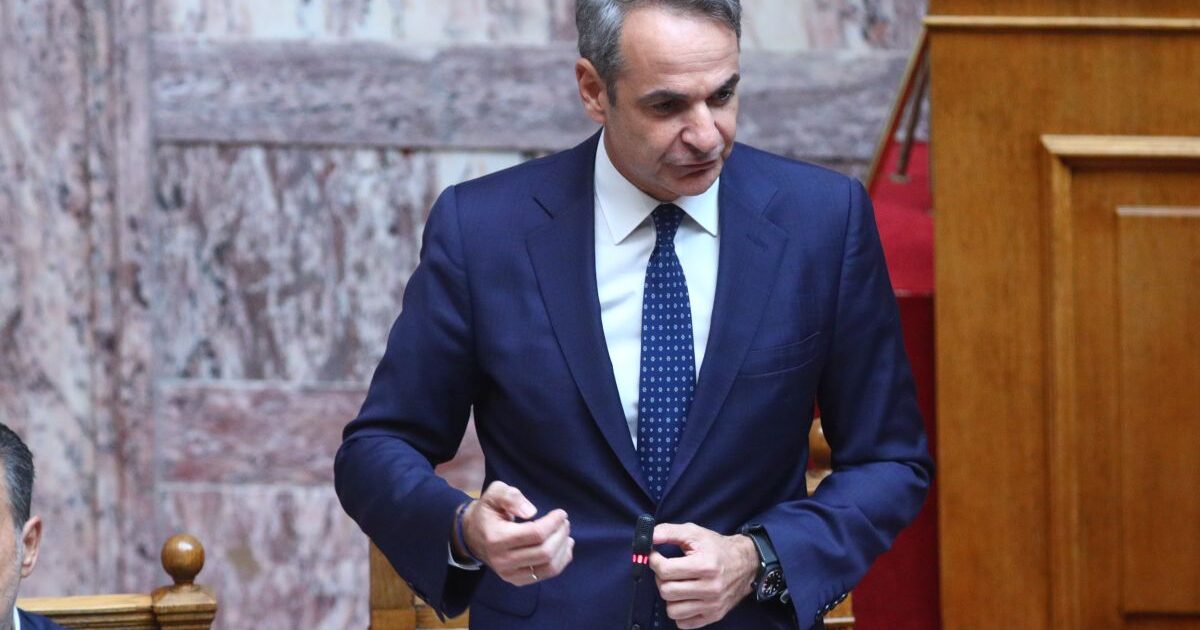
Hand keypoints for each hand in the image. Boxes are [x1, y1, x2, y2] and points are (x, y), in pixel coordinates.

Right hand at [457, 481, 573, 585]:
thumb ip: (511, 497)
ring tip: (565, 533)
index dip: (553, 523)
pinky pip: (546, 575)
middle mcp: (502, 560)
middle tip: (564, 522)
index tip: (561, 513)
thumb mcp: (495, 493)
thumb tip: (531, 512)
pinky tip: (563, 547)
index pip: (535, 534)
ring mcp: (509, 574)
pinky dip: (560, 561)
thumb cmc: (488, 511)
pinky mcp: (516, 580)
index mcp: (497, 538)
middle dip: (560, 534)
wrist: (473, 535)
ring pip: (549, 567)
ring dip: (563, 549)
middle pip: (545, 552)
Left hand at [649, 522, 757, 628]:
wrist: (746, 564)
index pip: (665, 570)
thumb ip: (669, 532)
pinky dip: (679, 612)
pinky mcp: (713, 616)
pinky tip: (684, 598)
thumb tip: (649, 537)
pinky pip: (683, 623)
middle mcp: (710, 588)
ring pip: (672, 610)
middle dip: (661, 579)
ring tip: (677, 585)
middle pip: (666, 591)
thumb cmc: (716, 548)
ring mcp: (712, 605)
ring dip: (670, 597)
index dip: (654, 561)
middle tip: (668, 571)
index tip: (657, 557)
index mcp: (705, 565)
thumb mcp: (694, 533)